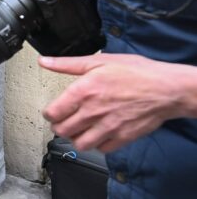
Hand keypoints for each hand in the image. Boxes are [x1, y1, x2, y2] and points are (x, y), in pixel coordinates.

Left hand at [39, 54, 196, 152]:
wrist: (166, 88)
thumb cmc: (136, 72)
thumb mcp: (99, 61)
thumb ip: (67, 64)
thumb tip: (45, 61)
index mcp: (83, 91)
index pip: (53, 113)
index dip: (49, 113)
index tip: (52, 111)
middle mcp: (93, 111)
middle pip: (62, 130)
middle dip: (59, 126)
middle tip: (63, 121)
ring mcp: (108, 127)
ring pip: (80, 143)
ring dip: (75, 137)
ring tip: (78, 129)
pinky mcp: (122, 137)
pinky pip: (102, 149)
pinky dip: (97, 144)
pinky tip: (97, 134)